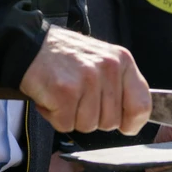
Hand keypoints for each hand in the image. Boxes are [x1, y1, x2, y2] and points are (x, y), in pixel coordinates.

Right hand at [19, 26, 150, 134]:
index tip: (124, 126)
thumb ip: (119, 85)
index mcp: (122, 60)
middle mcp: (108, 68)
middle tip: (77, 97)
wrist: (29, 45)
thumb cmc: (65, 57)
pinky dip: (54, 117)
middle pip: (111, 122)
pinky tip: (51, 97)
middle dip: (92, 117)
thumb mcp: (101, 61)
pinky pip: (66, 125)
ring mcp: (87, 80)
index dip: (132, 123)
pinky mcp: (66, 92)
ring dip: (72, 117)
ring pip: (88, 126)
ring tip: (63, 94)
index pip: (142, 105)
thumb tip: (133, 119)